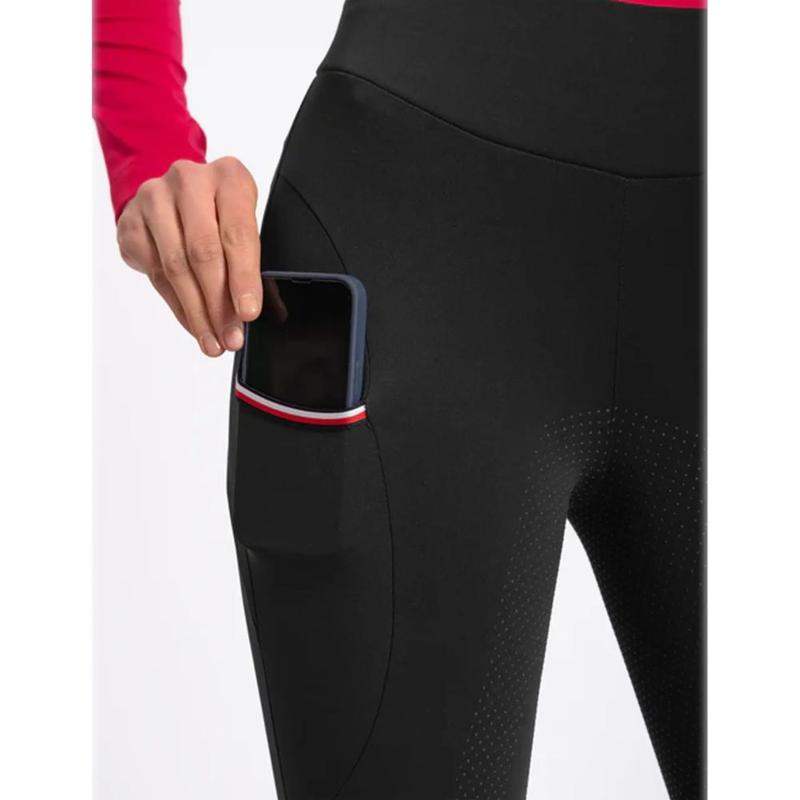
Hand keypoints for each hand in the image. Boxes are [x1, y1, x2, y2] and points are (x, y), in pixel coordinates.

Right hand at [116, 157, 261, 355]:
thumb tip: (251, 314)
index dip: (243, 278)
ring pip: (176, 267)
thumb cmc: (218, 213)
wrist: (171, 194)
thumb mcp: (242, 225)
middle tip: (230, 337)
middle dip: (218, 303)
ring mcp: (154, 199)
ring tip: (212, 341)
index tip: (248, 313)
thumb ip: (250, 264)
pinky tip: (193, 325)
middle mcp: (189, 181)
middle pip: (203, 252)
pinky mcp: (131, 222)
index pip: (237, 233)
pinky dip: (178, 307)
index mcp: (229, 178)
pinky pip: (155, 274)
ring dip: (197, 312)